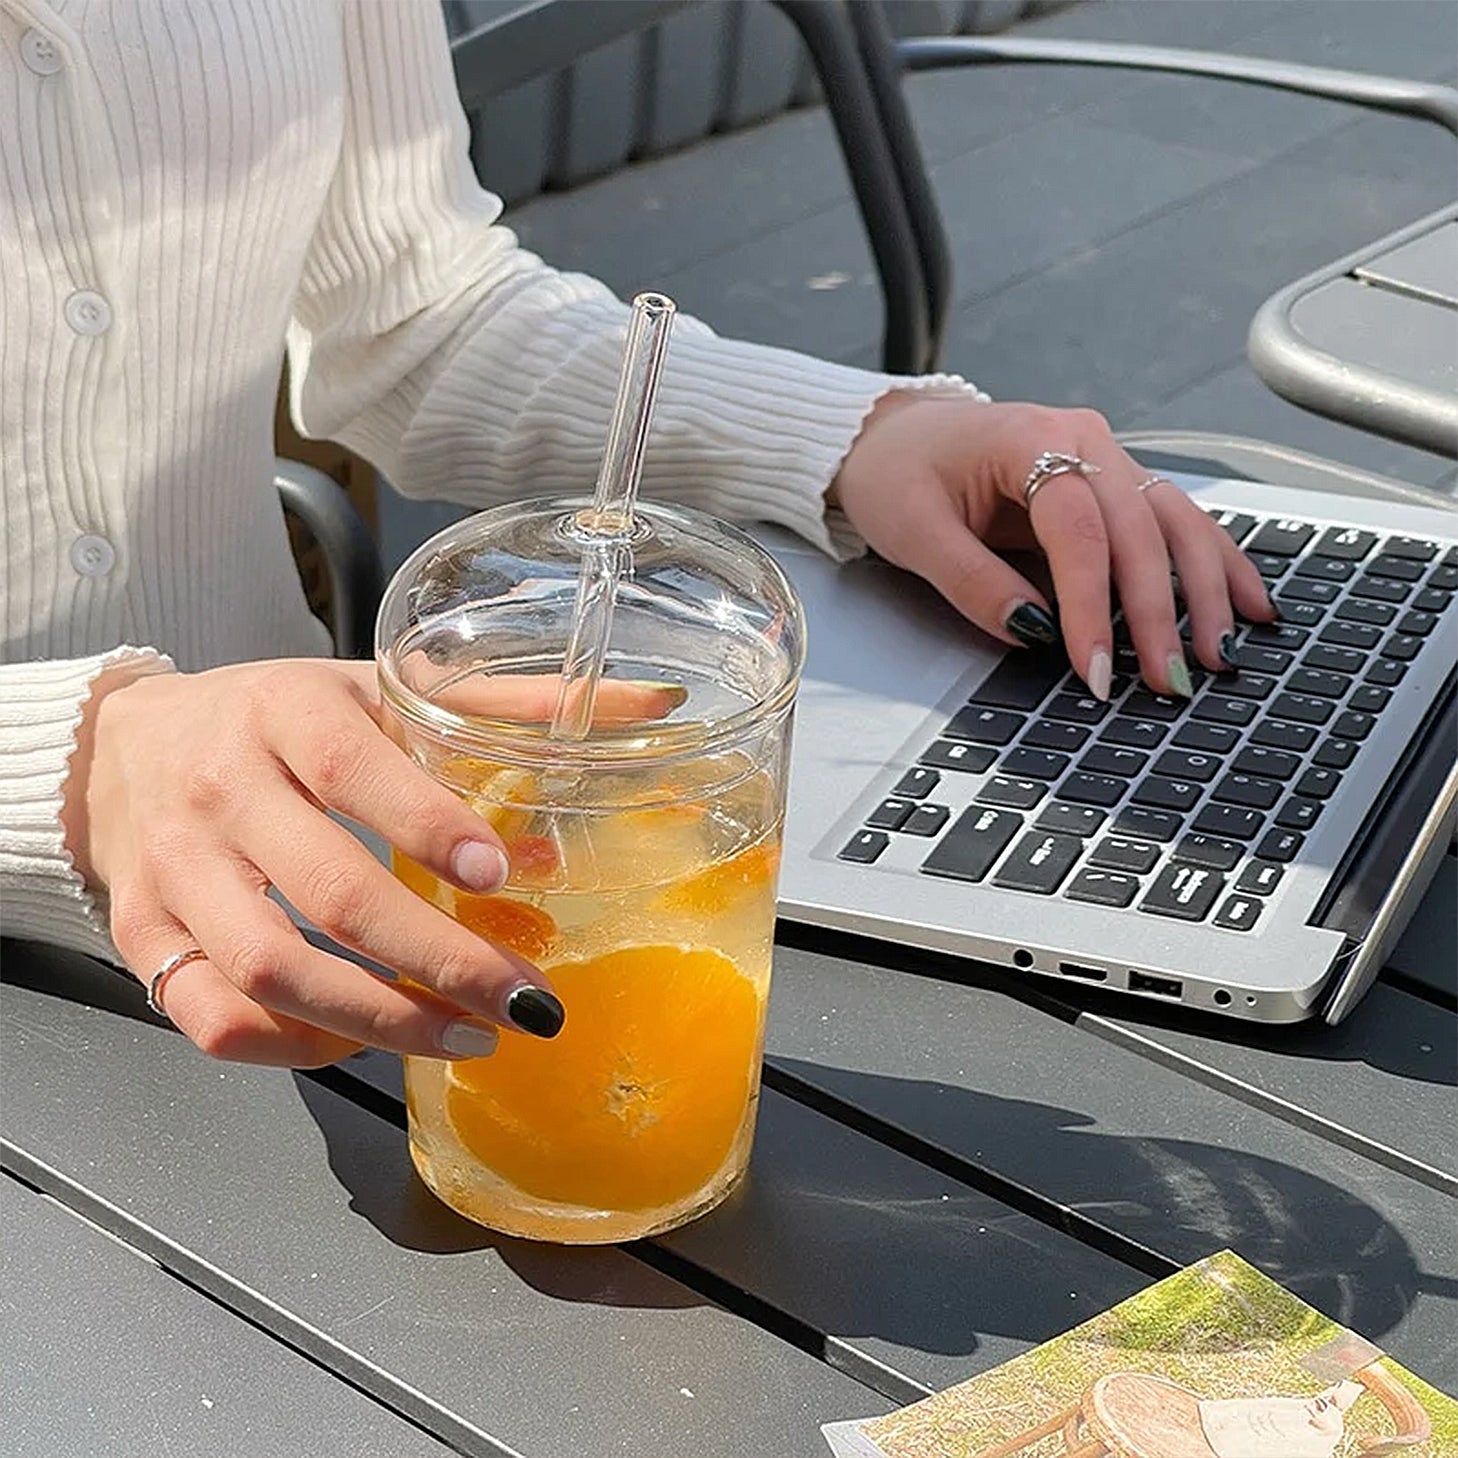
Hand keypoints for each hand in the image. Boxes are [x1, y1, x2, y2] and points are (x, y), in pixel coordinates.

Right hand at [64, 659, 681, 1067]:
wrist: (127, 745)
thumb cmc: (282, 719)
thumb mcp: (380, 689)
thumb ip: (505, 703)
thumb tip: (653, 708)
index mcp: (286, 713)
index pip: (355, 769)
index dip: (428, 825)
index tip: (500, 874)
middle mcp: (222, 791)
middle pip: (329, 892)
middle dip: (438, 960)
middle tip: (526, 1002)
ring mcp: (175, 871)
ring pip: (269, 969)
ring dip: (377, 1020)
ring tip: (467, 1038)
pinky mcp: (143, 936)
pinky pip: (211, 1014)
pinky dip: (291, 1047)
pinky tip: (364, 1044)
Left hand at [830, 395, 1275, 696]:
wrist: (893, 435)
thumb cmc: (897, 472)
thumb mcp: (913, 530)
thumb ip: (972, 582)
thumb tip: (1035, 632)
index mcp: (1033, 438)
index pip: (1080, 531)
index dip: (1092, 606)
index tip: (1095, 669)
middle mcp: (1084, 441)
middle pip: (1142, 529)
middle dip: (1161, 612)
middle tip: (1171, 679)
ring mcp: (1106, 460)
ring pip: (1177, 523)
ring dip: (1206, 590)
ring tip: (1222, 650)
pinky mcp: (1114, 486)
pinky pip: (1175, 524)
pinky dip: (1215, 564)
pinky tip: (1249, 603)